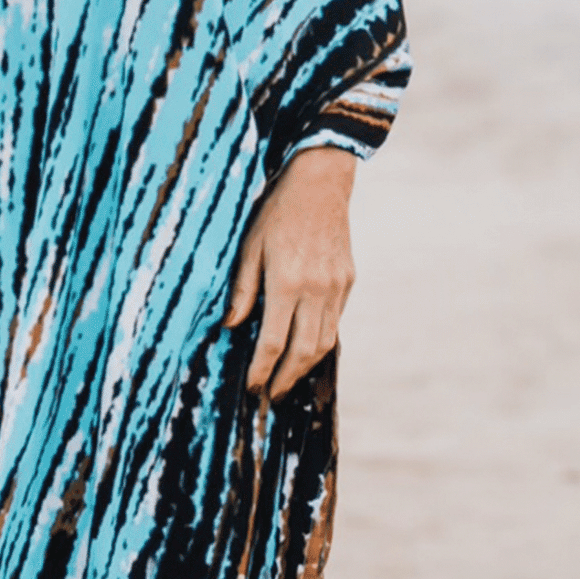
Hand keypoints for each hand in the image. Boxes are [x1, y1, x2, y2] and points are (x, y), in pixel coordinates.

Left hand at [224, 146, 356, 398]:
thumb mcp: (248, 247)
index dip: (262, 370)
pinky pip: (334, 322)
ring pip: (324, 342)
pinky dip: (319, 342)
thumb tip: (232, 326)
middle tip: (271, 395)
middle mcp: (316, 289)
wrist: (320, 183)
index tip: (252, 386)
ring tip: (287, 379)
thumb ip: (241, 289)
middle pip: (304, 351)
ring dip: (306, 366)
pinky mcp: (347, 281)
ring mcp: (336, 287)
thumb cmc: (276, 211)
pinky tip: (304, 349)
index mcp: (287, 282)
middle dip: (287, 378)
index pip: (274, 342)